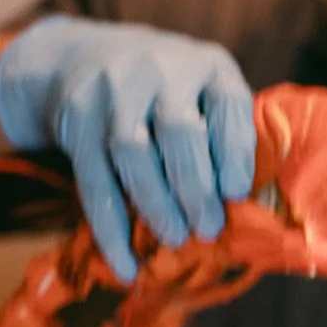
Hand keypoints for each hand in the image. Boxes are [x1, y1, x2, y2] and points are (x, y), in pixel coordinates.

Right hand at [0, 15, 256, 280]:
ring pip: (132, 153)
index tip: (237, 195)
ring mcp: (113, 92)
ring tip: (176, 238)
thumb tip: (250, 212)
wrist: (85, 60)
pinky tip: (127, 266)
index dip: (234, 153)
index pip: (227, 106)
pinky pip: (94, 182)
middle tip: (208, 229)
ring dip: (157, 205)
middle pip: (179, 131)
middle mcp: (160, 69)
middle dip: (196, 188)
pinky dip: (111, 231)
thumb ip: (226, 141)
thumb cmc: (168, 96)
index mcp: (208, 66)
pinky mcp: (76, 121)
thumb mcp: (204, 96)